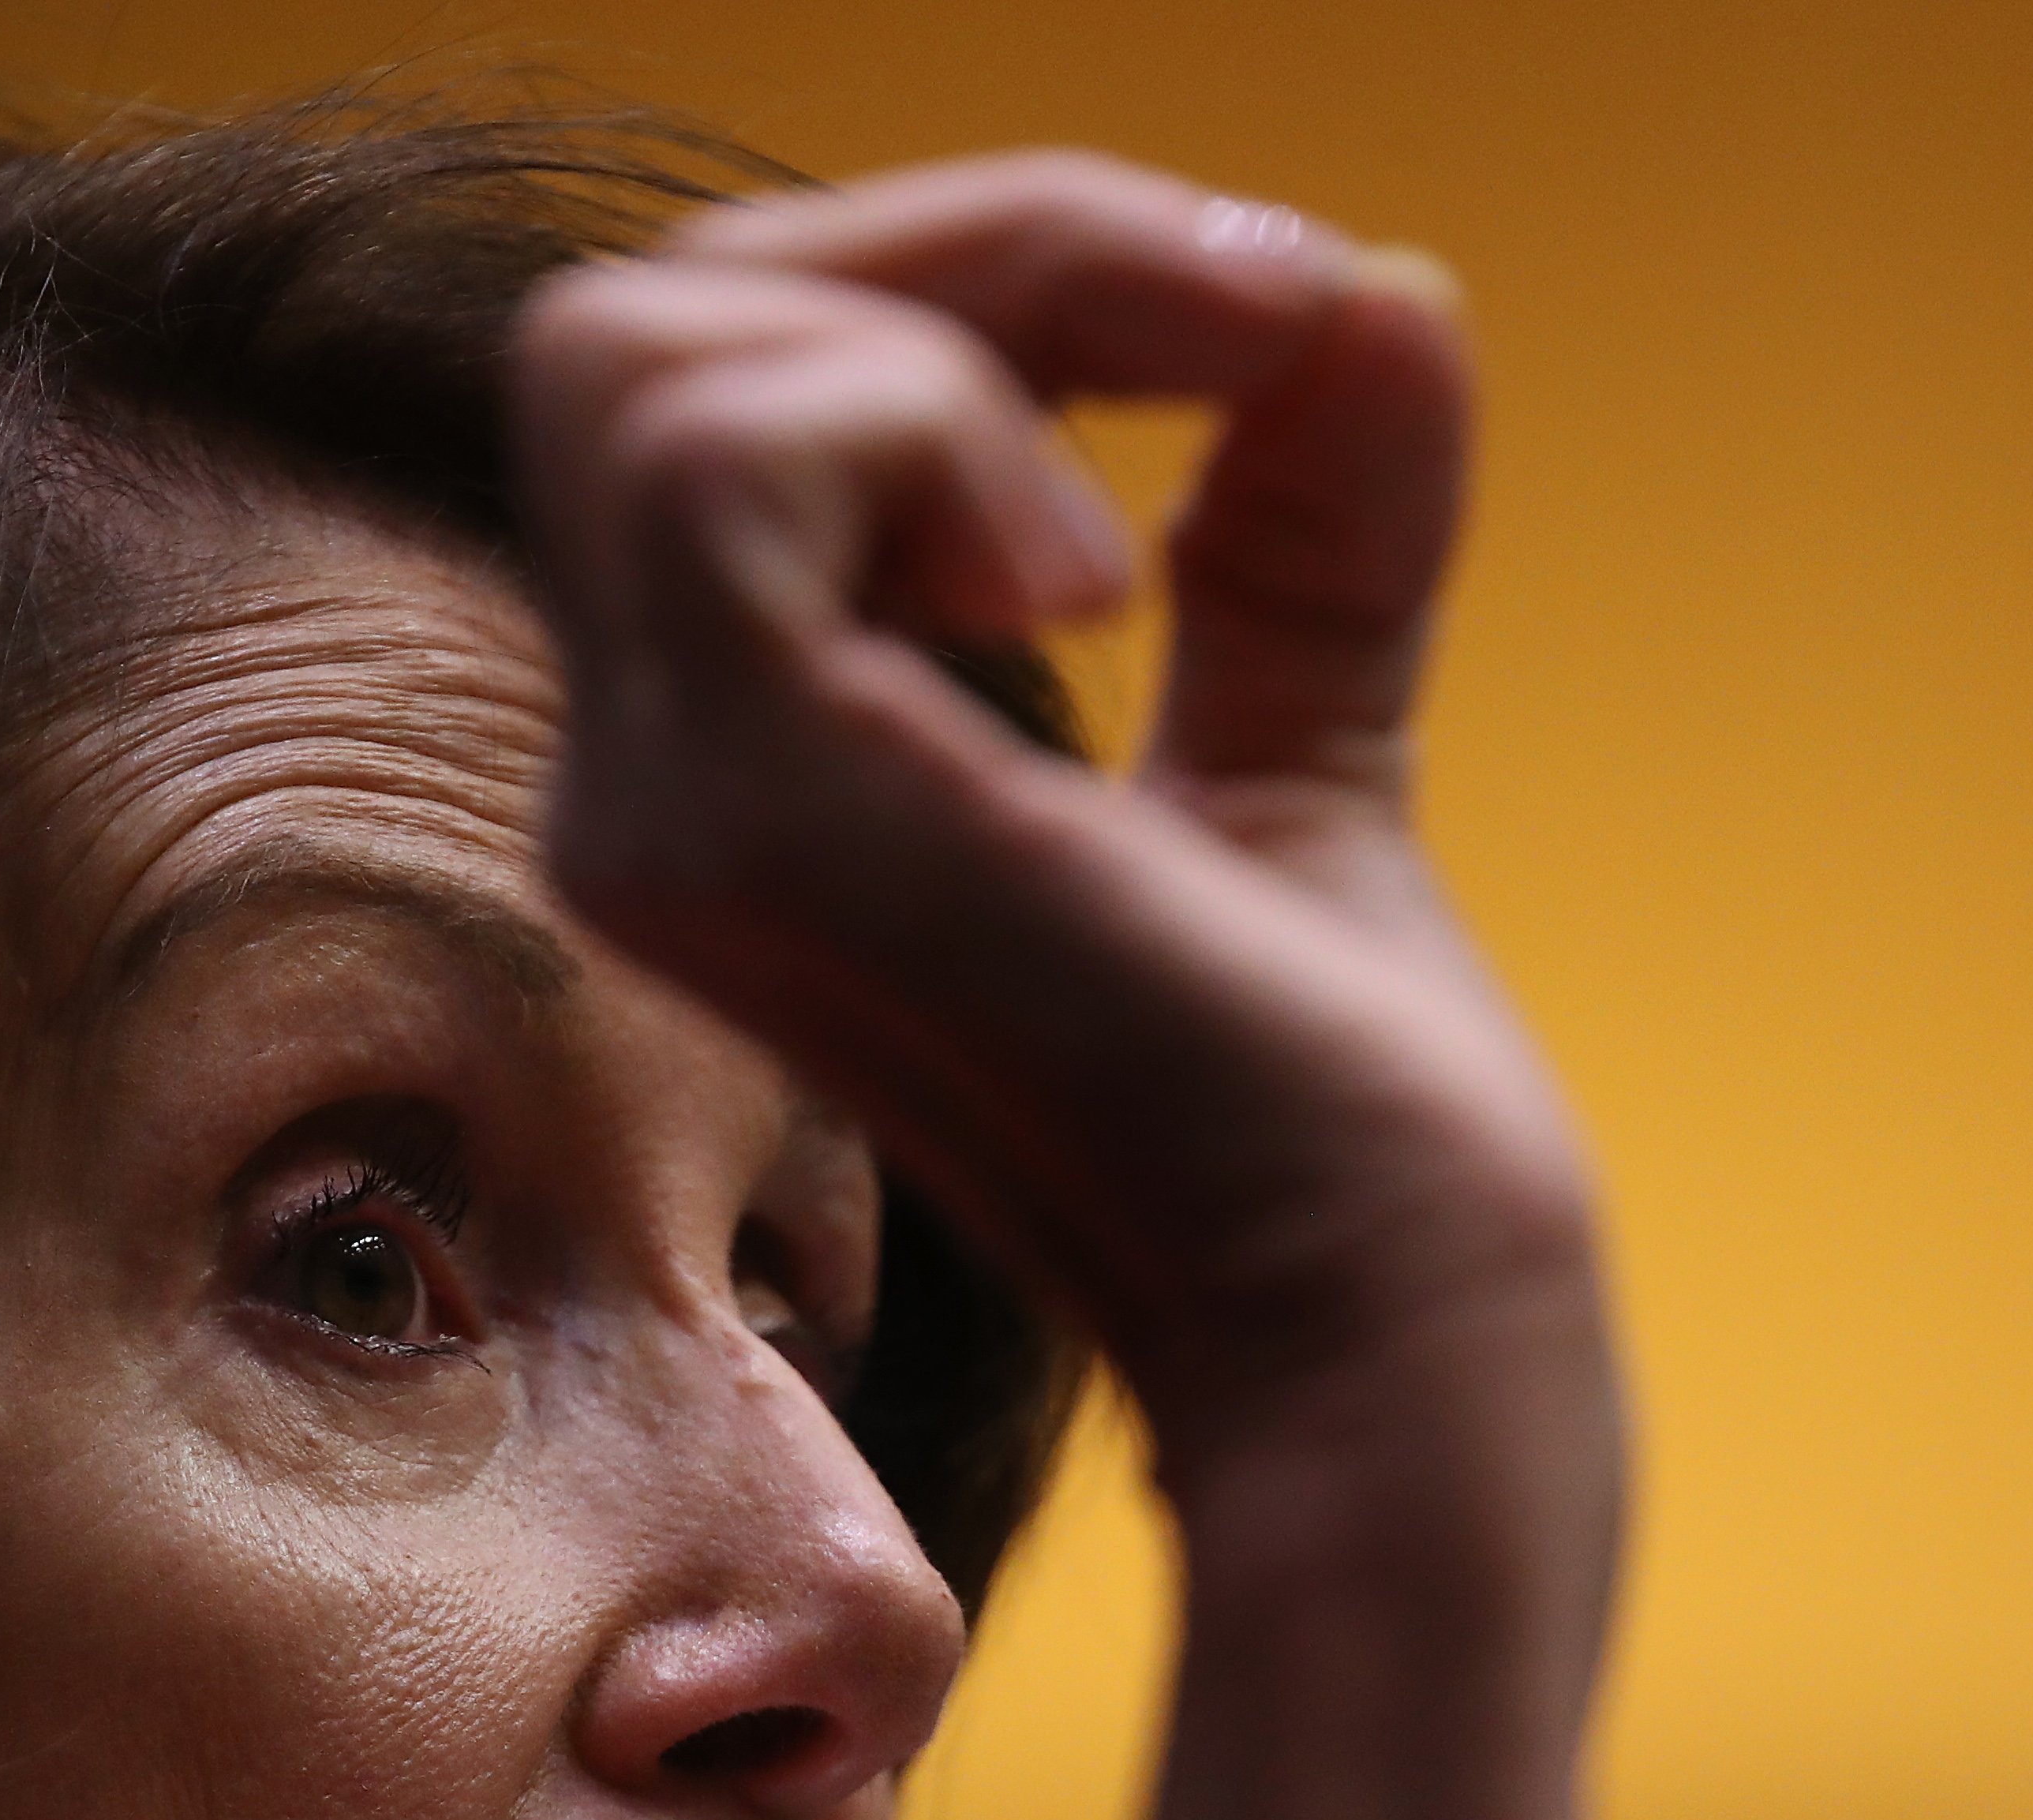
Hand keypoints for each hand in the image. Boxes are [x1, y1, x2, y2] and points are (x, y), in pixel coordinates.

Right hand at [511, 153, 1606, 1501]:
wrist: (1393, 1358)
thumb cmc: (1350, 1149)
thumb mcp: (1301, 746)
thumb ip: (1300, 530)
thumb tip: (1381, 288)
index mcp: (746, 778)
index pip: (730, 386)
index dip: (990, 274)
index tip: (1270, 327)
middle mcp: (646, 795)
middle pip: (650, 324)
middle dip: (978, 247)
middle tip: (1247, 337)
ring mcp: (668, 814)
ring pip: (639, 358)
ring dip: (967, 318)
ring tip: (1145, 530)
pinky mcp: (753, 814)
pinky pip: (726, 458)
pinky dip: (940, 421)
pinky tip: (1096, 591)